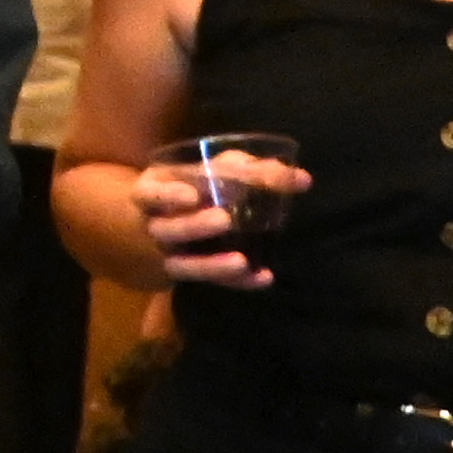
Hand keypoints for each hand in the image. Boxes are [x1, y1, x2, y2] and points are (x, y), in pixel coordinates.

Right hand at [137, 152, 304, 289]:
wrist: (155, 227)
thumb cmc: (190, 187)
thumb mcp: (207, 170)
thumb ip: (248, 170)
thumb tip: (300, 178)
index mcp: (152, 192)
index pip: (151, 193)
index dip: (167, 195)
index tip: (192, 196)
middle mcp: (154, 225)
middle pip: (166, 230)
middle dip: (193, 227)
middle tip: (224, 221)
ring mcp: (168, 254)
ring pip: (183, 264)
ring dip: (211, 264)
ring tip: (241, 261)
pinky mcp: (187, 274)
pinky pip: (209, 282)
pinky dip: (235, 282)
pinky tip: (261, 278)